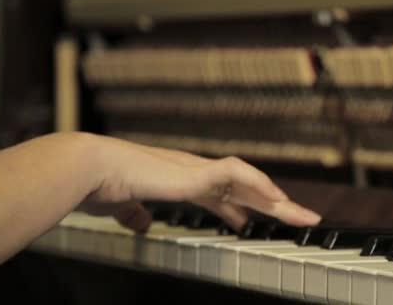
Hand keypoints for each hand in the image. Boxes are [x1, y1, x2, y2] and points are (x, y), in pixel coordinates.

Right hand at [78, 135, 321, 231]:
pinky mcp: (194, 172)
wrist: (89, 169)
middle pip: (245, 191)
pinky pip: (236, 173)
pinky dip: (258, 184)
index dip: (237, 209)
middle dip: (273, 207)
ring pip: (250, 182)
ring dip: (278, 200)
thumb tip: (143, 224)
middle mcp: (195, 173)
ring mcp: (197, 171)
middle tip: (301, 218)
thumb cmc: (101, 186)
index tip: (247, 224)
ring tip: (304, 216)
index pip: (220, 195)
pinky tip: (277, 198)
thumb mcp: (127, 206)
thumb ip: (137, 214)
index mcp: (181, 182)